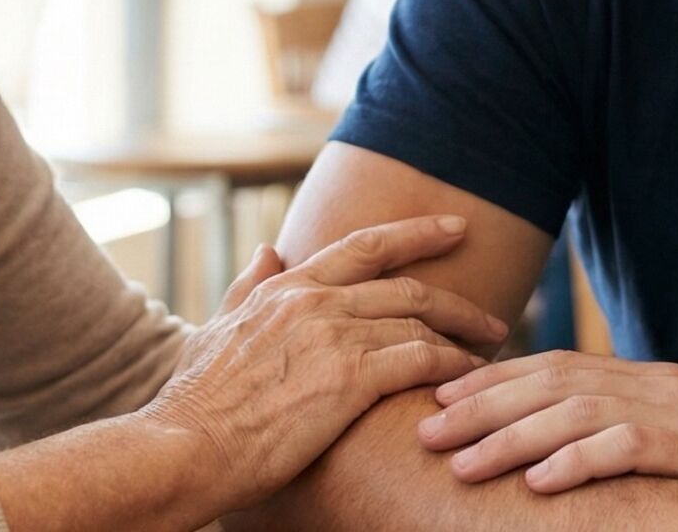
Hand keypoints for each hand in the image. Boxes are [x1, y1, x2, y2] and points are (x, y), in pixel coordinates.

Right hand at [144, 215, 510, 511]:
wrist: (185, 447)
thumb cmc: (196, 402)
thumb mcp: (216, 327)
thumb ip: (248, 287)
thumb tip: (269, 250)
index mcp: (287, 288)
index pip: (365, 246)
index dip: (416, 233)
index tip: (455, 229)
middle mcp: (315, 301)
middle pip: (406, 284)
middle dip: (457, 298)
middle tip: (493, 316)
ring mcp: (334, 336)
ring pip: (419, 321)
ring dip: (462, 337)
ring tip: (489, 356)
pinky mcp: (349, 378)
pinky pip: (421, 360)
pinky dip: (453, 367)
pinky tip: (471, 380)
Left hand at [417, 350, 677, 502]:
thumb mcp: (669, 447)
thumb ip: (614, 434)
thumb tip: (537, 450)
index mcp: (645, 379)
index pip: (554, 367)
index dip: (492, 383)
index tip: (438, 402)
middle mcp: (658, 383)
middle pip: (553, 382)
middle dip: (483, 407)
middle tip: (427, 432)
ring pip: (578, 412)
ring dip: (512, 439)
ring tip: (463, 465)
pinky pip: (626, 449)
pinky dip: (577, 462)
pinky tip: (538, 481)